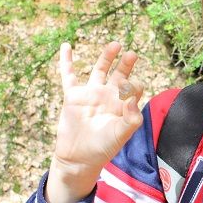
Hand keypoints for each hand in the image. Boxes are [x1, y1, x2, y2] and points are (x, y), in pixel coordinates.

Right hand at [45, 42, 143, 202]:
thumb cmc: (104, 147)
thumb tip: (133, 98)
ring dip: (106, 57)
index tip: (131, 93)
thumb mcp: (122, 134)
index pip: (134, 88)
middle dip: (126, 63)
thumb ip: (132, 118)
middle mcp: (108, 96)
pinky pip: (68, 75)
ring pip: (99, 70)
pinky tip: (66, 46)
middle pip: (120, 74)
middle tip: (132, 54)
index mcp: (123, 104)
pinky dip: (67, 61)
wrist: (79, 157)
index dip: (135, 87)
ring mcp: (91, 94)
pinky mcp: (73, 96)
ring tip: (116, 44)